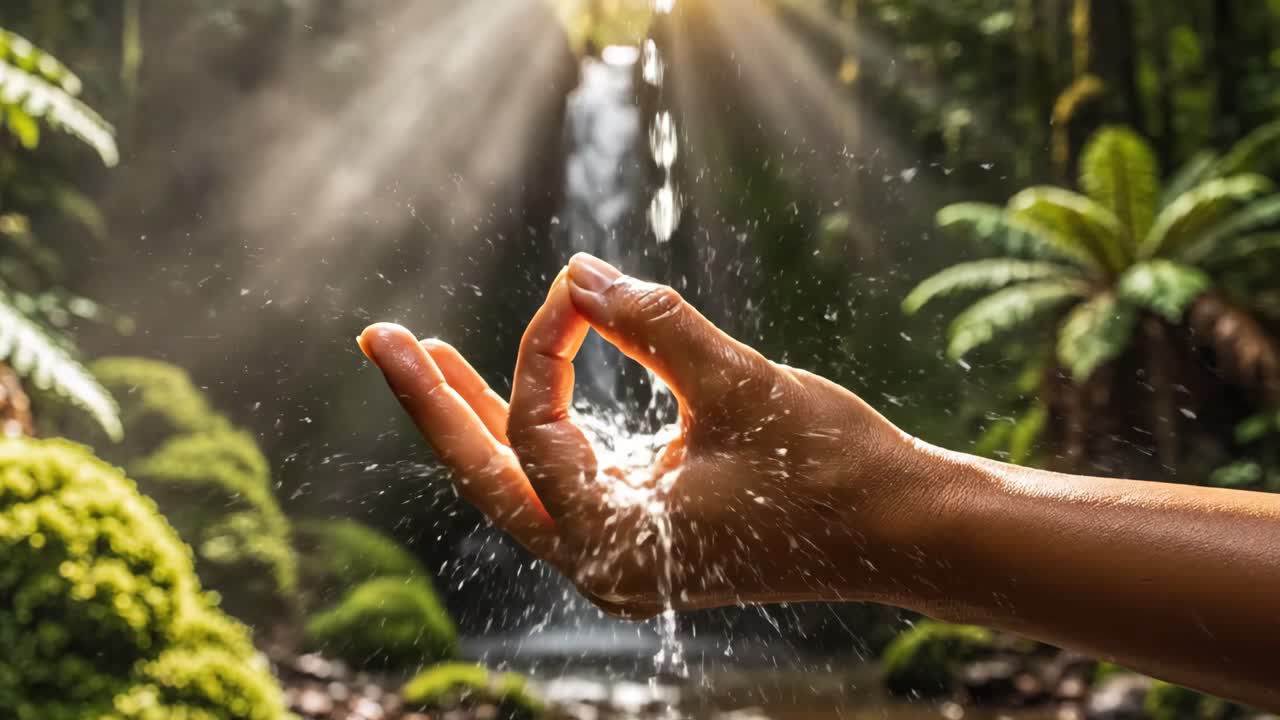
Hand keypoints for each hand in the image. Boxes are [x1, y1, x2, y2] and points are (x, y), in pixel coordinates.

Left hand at [358, 254, 933, 617]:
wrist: (902, 528)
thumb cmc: (832, 468)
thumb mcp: (743, 385)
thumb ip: (656, 326)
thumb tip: (580, 272)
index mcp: (616, 543)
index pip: (538, 432)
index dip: (544, 346)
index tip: (578, 284)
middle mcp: (602, 561)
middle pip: (489, 477)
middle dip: (436, 406)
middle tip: (381, 341)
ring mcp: (619, 553)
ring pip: (521, 483)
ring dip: (477, 418)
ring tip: (427, 360)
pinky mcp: (644, 531)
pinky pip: (565, 481)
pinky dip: (538, 432)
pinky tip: (518, 387)